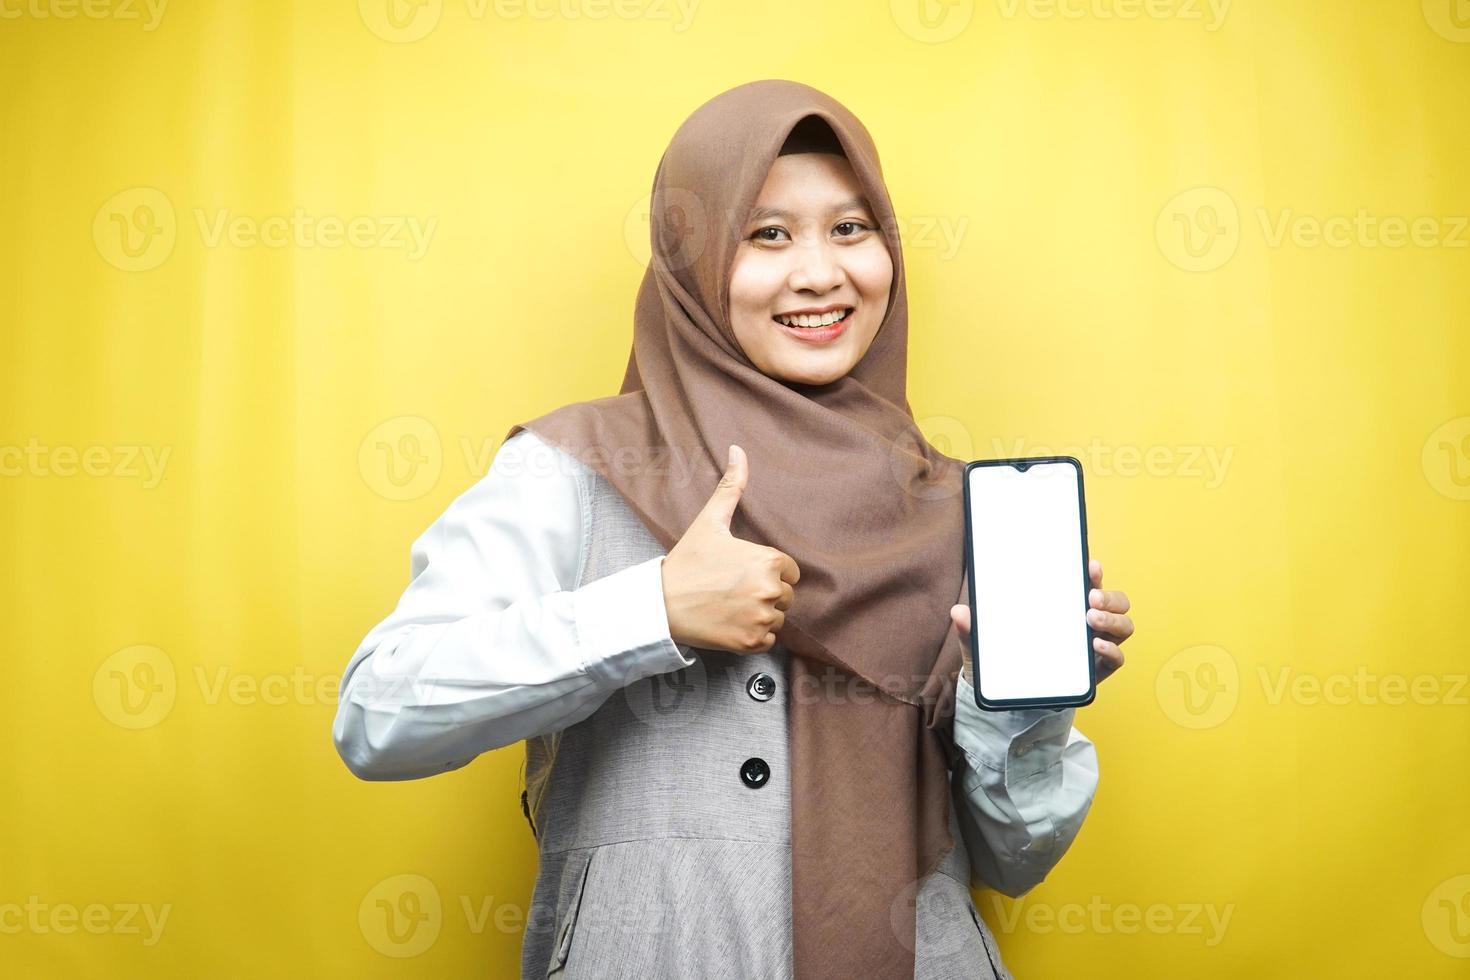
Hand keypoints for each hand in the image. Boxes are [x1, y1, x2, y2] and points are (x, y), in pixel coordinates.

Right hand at [661, 445, 800, 653]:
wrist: (660, 604)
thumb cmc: (687, 561)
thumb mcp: (710, 521)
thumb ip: (731, 486)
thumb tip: (737, 449)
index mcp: (768, 559)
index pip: (789, 571)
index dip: (768, 571)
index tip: (741, 573)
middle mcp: (769, 589)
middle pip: (785, 596)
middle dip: (764, 594)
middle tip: (732, 590)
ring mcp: (761, 618)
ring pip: (777, 618)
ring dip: (759, 615)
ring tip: (730, 606)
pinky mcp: (751, 642)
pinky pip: (768, 640)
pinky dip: (753, 635)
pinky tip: (730, 623)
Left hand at [948, 558, 1132, 686]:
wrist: (1010, 700)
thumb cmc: (1005, 660)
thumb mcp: (984, 645)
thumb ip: (972, 629)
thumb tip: (958, 612)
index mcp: (1064, 606)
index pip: (1086, 582)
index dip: (1093, 571)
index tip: (1089, 564)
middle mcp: (1085, 622)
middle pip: (1116, 601)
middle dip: (1110, 596)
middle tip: (1091, 598)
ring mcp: (1095, 646)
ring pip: (1123, 626)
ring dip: (1113, 620)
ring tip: (1091, 620)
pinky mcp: (1097, 670)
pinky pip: (1117, 658)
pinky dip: (1112, 650)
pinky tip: (1097, 646)